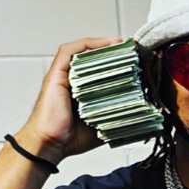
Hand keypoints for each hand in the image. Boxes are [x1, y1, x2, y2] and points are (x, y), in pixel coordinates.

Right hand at [19, 37, 122, 162]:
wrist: (51, 144)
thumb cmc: (70, 139)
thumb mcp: (100, 127)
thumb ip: (114, 119)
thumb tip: (136, 120)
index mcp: (81, 91)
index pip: (98, 70)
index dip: (115, 63)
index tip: (134, 63)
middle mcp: (71, 80)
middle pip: (91, 58)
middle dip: (112, 52)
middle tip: (131, 52)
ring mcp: (62, 76)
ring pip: (81, 52)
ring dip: (102, 45)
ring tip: (120, 44)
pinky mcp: (56, 74)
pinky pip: (70, 52)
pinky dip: (88, 45)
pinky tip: (105, 44)